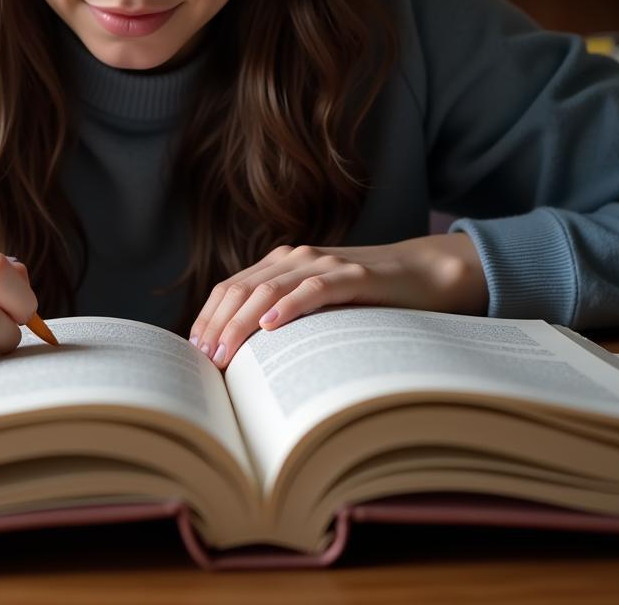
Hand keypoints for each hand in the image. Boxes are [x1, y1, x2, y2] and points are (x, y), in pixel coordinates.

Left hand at [189, 234, 487, 369]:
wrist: (423, 273)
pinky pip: (314, 290)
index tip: (196, 347)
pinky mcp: (353, 276)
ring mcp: (324, 264)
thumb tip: (243, 353)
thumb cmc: (367, 297)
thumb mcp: (317, 305)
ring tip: (227, 352)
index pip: (231, 287)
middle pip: (242, 290)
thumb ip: (285, 315)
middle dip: (219, 325)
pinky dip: (289, 307)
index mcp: (282, 263)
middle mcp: (296, 258)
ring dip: (242, 323)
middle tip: (207, 359)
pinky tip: (270, 328)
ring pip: (270, 290)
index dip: (210, 315)